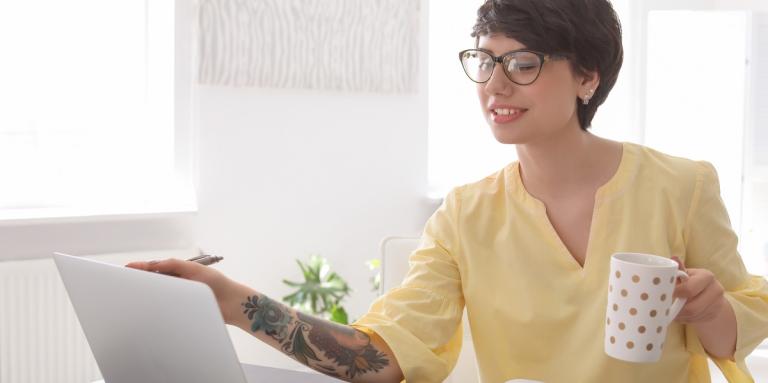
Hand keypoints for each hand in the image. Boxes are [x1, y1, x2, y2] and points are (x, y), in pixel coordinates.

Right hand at [126, 258, 249, 323]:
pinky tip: (148, 307)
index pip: (156, 268)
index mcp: (179, 271)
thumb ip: (177, 265)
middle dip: (139, 281)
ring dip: (146, 294)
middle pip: (153, 281)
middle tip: (123, 282)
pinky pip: (165, 309)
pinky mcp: (180, 310)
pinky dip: (156, 307)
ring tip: (131, 294)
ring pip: (157, 295)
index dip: (141, 268)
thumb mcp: (197, 270)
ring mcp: (178, 297)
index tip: (126, 269)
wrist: (232, 304)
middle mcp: (177, 283)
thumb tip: (156, 264)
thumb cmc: (218, 284)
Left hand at [671, 257, 727, 323]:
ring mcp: (717, 303)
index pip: (689, 289)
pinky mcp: (715, 314)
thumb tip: (673, 258)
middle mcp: (716, 289)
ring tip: (671, 312)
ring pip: (693, 315)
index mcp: (706, 276)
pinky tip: (681, 315)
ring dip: (680, 316)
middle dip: (677, 309)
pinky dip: (685, 320)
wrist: (710, 294)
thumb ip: (679, 270)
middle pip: (692, 307)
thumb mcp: (687, 274)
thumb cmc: (692, 282)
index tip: (665, 295)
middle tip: (666, 308)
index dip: (675, 294)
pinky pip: (696, 320)